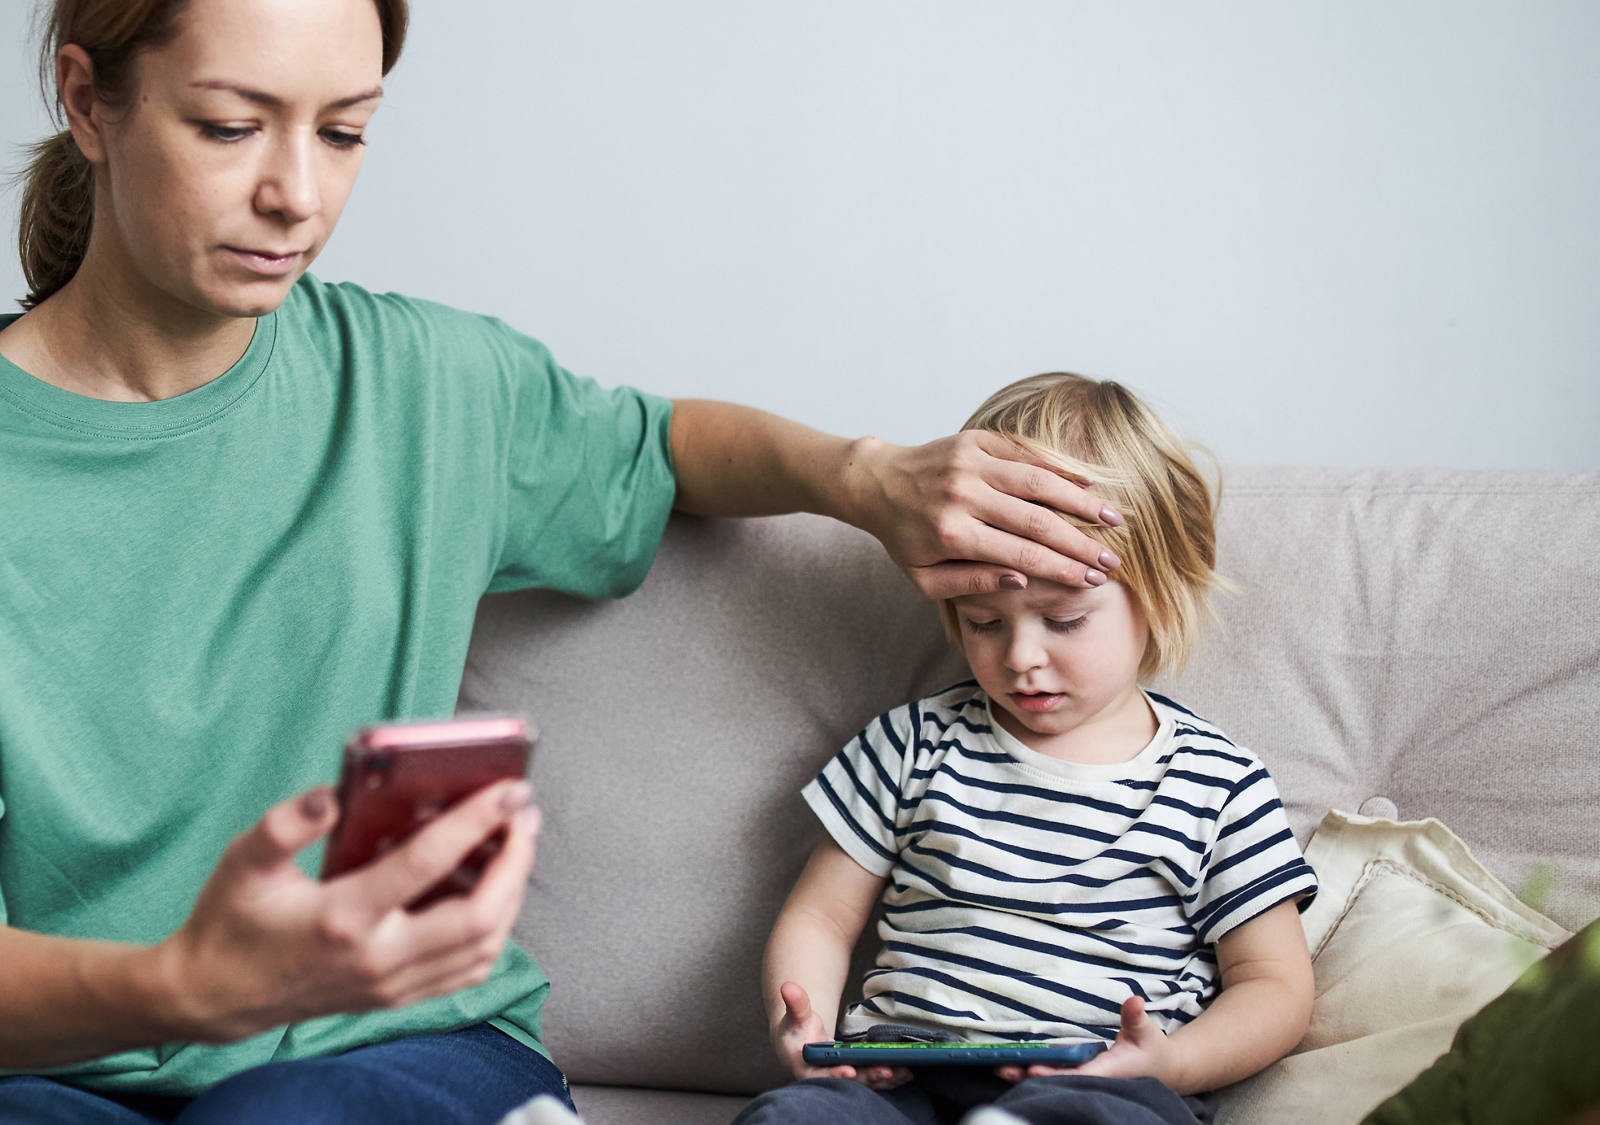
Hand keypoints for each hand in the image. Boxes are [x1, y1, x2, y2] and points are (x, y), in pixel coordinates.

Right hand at [154, 780, 539, 1042]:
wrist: (213, 995)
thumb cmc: (231, 918)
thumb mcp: (243, 860)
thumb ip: (284, 824)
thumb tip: (331, 795)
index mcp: (342, 918)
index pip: (425, 865)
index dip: (474, 822)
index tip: (509, 789)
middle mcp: (377, 959)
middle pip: (478, 918)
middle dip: (516, 862)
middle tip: (524, 814)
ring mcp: (391, 984)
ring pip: (484, 947)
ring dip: (512, 893)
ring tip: (515, 841)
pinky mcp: (397, 997)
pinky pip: (468, 968)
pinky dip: (495, 926)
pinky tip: (491, 886)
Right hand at [771, 982, 911, 1089]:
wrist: (803, 1045)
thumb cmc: (798, 1030)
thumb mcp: (796, 1016)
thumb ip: (796, 1003)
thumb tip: (787, 985)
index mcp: (808, 1067)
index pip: (821, 1074)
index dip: (835, 1074)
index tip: (850, 1071)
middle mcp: (827, 1078)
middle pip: (849, 1081)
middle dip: (869, 1076)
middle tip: (886, 1071)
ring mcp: (843, 1077)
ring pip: (865, 1082)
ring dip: (884, 1079)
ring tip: (903, 1072)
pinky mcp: (856, 1076)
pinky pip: (873, 1079)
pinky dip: (889, 1078)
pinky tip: (906, 1072)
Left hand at [845, 431, 1123, 598]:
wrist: (875, 482)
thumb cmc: (904, 538)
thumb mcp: (926, 578)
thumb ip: (972, 584)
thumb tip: (1021, 580)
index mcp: (951, 534)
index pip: (1021, 554)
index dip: (1062, 568)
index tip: (1093, 580)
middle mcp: (963, 494)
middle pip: (1036, 520)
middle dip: (1081, 542)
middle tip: (1113, 559)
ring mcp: (970, 462)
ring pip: (1038, 481)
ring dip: (1081, 501)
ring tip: (1113, 518)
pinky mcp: (975, 440)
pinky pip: (1025, 453)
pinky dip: (1059, 468)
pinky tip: (1087, 483)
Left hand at [996, 997, 1175, 1085]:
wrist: (1159, 1069)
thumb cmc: (1150, 1048)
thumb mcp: (1145, 1031)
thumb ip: (1136, 1016)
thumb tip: (1134, 999)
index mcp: (1107, 1071)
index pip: (1076, 1075)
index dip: (1054, 1073)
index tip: (1032, 1067)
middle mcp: (1093, 1079)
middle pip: (1057, 1082)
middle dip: (1029, 1075)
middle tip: (1000, 1067)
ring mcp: (1085, 1079)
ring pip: (1052, 1081)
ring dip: (1026, 1074)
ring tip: (998, 1067)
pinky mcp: (1081, 1076)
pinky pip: (1055, 1075)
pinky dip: (1034, 1071)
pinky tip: (1014, 1066)